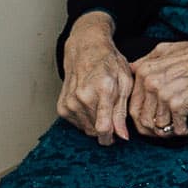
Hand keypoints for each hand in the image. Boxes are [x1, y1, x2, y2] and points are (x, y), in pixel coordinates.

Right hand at [57, 13, 132, 144]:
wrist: (85, 50)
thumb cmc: (109, 63)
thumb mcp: (126, 81)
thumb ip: (122, 111)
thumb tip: (122, 136)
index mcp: (103, 89)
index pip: (103, 127)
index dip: (112, 137)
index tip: (118, 137)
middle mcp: (82, 97)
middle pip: (95, 131)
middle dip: (107, 129)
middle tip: (113, 113)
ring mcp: (70, 102)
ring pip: (86, 129)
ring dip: (96, 123)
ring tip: (103, 105)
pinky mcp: (62, 107)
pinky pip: (77, 124)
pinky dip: (86, 119)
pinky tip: (92, 104)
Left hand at [127, 29, 187, 137]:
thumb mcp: (166, 49)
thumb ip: (147, 61)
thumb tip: (133, 71)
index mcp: (144, 70)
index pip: (132, 104)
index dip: (140, 117)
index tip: (150, 121)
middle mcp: (150, 82)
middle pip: (142, 118)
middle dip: (152, 130)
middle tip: (164, 132)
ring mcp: (164, 93)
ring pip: (158, 126)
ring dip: (169, 132)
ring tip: (179, 128)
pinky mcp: (179, 104)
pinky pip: (176, 127)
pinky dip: (184, 131)